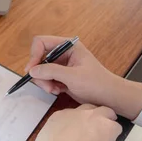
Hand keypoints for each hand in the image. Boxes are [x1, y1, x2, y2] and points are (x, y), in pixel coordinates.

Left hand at [23, 104, 125, 140]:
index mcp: (107, 126)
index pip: (116, 127)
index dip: (113, 135)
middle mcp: (91, 115)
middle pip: (104, 111)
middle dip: (105, 119)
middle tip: (100, 131)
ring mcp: (72, 113)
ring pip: (85, 109)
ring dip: (88, 117)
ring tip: (83, 130)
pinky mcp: (57, 115)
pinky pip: (67, 114)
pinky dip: (70, 120)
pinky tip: (65, 132)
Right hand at [24, 36, 141, 118]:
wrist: (110, 97)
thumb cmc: (96, 84)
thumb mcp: (73, 76)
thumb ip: (51, 71)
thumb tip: (31, 71)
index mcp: (68, 46)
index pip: (41, 42)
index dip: (34, 55)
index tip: (31, 70)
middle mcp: (63, 52)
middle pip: (39, 57)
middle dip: (40, 72)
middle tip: (46, 86)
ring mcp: (61, 64)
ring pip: (41, 69)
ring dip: (44, 81)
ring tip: (53, 90)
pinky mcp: (61, 75)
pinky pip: (46, 77)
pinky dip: (48, 85)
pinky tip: (58, 91)